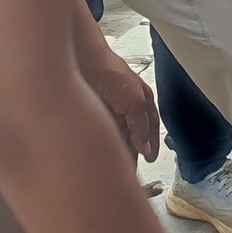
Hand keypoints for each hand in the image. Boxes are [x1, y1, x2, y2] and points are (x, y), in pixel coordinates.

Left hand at [80, 42, 160, 162]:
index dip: (150, 145)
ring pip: (116, 138)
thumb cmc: (111, 72)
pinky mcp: (92, 116)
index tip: (149, 161)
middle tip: (129, 171)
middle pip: (132, 137)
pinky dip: (103, 146)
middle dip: (132, 153)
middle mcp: (125, 109)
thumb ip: (141, 125)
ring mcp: (108, 113)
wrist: (81, 61)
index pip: (149, 130)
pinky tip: (100, 156)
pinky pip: (101, 136)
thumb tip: (145, 148)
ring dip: (117, 151)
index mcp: (140, 103)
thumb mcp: (134, 100)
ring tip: (115, 167)